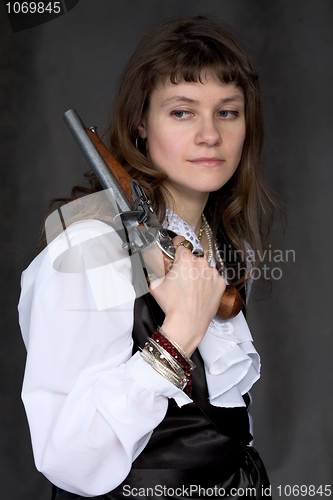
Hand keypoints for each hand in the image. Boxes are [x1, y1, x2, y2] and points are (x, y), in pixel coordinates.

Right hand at [149, 236, 225, 355]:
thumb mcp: (155, 284)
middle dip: (187, 265)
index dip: (176, 245)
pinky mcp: (220, 284)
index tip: (177, 247)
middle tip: (181, 279)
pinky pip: (213, 278)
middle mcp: (201, 262)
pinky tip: (200, 293)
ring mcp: (212, 273)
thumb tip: (159, 270)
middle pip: (192, 258)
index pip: (181, 243)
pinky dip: (208, 283)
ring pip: (203, 268)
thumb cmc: (172, 305)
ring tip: (191, 289)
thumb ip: (158, 271)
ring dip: (198, 274)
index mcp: (185, 259)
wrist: (187, 323)